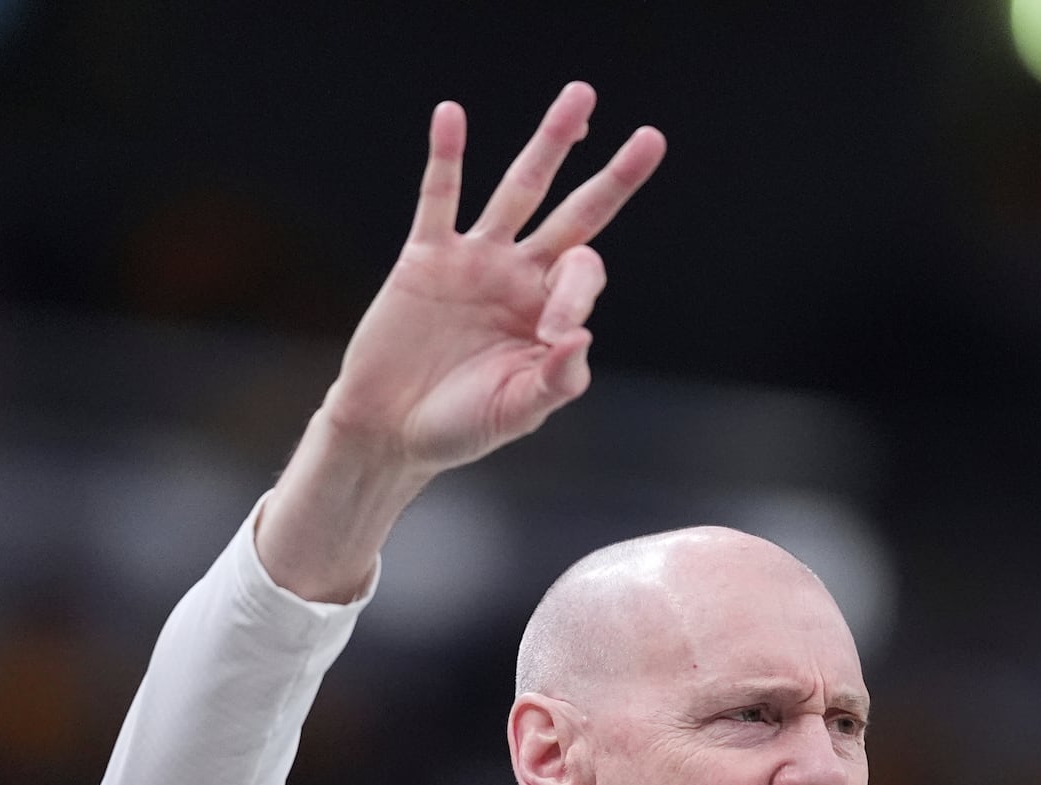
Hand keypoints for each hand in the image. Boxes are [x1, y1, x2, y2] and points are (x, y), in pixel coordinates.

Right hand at [258, 84, 663, 599]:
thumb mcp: (515, 413)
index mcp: (549, 314)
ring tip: (580, 98)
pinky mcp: (426, 256)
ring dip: (550, 144)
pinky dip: (445, 156)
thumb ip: (553, 381)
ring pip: (521, 190)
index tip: (553, 335)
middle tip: (651, 139)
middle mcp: (521, 278)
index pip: (582, 274)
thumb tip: (580, 338)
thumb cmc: (459, 427)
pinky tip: (450, 115)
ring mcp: (476, 262)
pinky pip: (439, 197)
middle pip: (576, 215)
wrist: (389, 430)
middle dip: (613, 179)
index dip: (577, 293)